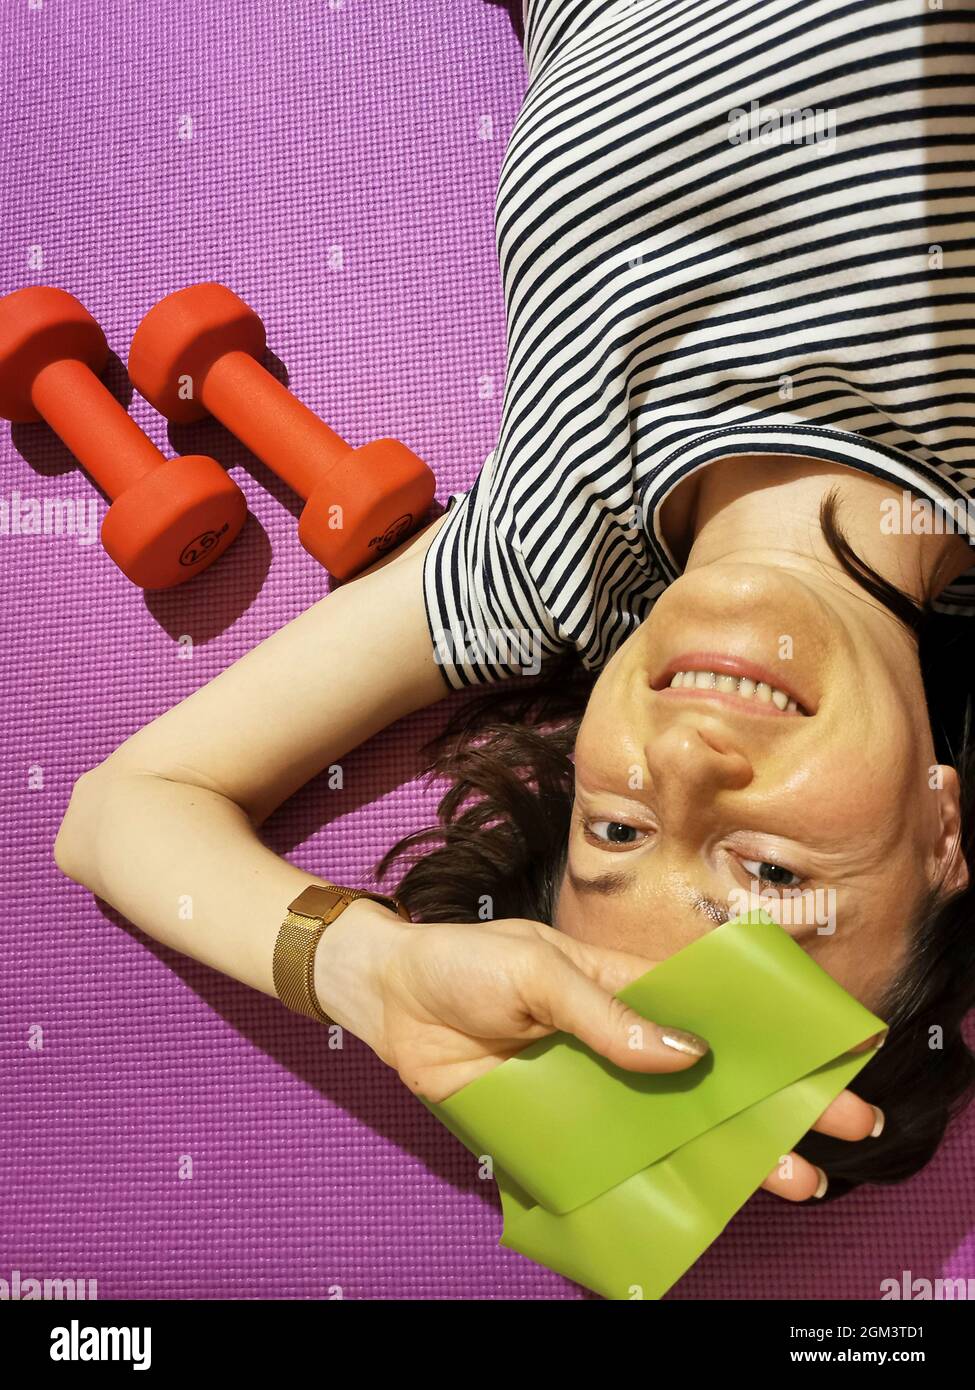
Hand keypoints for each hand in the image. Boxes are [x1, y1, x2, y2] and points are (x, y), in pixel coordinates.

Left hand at [315, 901, 885, 1199]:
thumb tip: (684, 1055)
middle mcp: (620, 1043)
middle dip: (774, 1105)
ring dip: (727, 1152)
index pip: (713, 1013)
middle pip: (709, 1080)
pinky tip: (695, 1206)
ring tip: (790, 1182)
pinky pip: (611, 1160)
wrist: (391, 1000)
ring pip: (671, 1127)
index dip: (772, 1033)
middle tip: (841, 1137)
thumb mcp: (536, 971)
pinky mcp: (557, 1130)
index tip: (836, 1052)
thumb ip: (604, 1016)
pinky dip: (650, 1184)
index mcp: (624, 989)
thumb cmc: (466, 964)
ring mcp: (593, 1090)